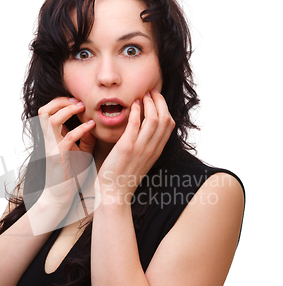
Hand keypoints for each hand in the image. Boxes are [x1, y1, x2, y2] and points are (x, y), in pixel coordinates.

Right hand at [36, 97, 95, 211]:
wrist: (61, 196)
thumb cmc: (71, 174)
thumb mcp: (81, 151)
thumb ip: (86, 137)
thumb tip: (94, 124)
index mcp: (52, 136)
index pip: (49, 111)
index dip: (62, 102)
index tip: (80, 101)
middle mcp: (48, 140)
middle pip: (44, 110)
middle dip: (60, 101)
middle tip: (78, 101)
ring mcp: (51, 147)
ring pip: (50, 120)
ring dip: (67, 110)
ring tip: (82, 107)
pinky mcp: (58, 157)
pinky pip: (67, 138)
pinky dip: (80, 129)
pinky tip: (91, 126)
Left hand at [96, 89, 174, 203]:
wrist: (115, 194)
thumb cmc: (124, 177)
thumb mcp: (141, 160)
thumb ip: (145, 146)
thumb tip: (143, 131)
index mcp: (156, 151)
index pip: (170, 124)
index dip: (165, 108)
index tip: (157, 99)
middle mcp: (152, 149)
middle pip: (165, 118)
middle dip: (160, 101)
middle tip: (151, 91)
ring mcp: (141, 148)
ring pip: (154, 119)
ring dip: (150, 103)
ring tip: (143, 95)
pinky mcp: (127, 148)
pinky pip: (136, 125)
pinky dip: (137, 111)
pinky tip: (134, 104)